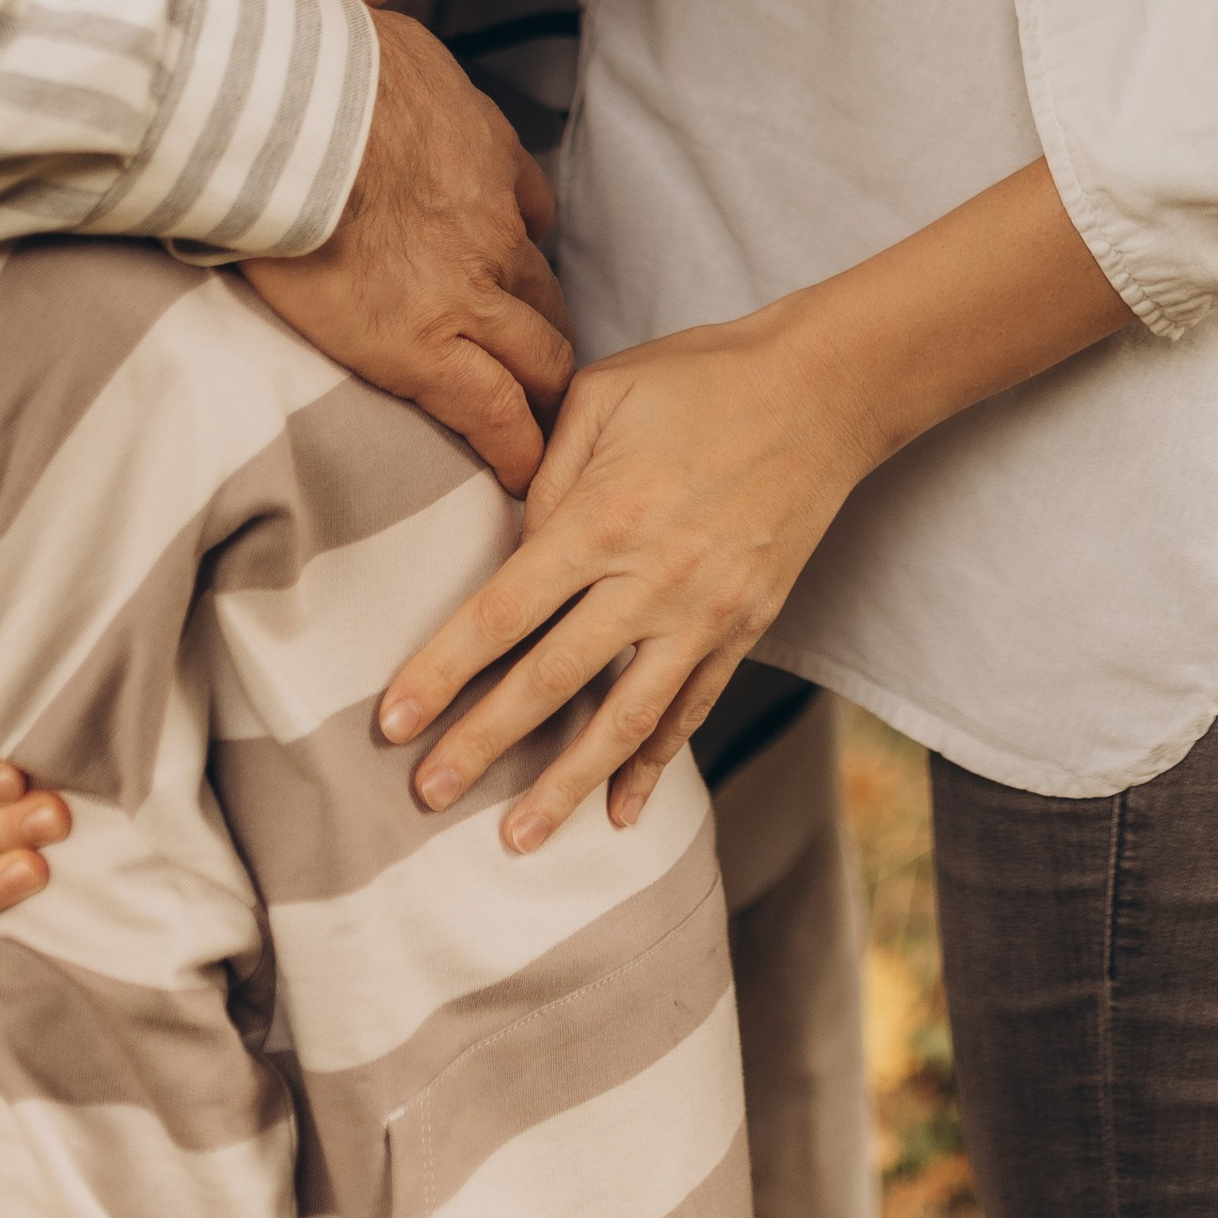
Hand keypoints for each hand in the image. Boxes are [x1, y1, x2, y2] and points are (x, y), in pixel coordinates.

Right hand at [246, 10, 571, 490]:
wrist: (293, 111)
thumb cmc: (325, 67)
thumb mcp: (398, 50)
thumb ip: (412, 81)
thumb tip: (391, 65)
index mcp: (484, 157)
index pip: (525, 214)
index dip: (520, 253)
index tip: (515, 278)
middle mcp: (494, 228)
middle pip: (544, 295)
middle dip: (551, 336)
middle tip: (551, 375)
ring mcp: (466, 291)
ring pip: (536, 355)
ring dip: (545, 393)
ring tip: (550, 435)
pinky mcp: (419, 346)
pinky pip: (489, 410)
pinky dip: (514, 446)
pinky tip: (523, 474)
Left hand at [377, 300, 883, 853]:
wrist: (824, 390)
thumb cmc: (700, 378)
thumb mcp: (603, 394)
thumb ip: (545, 472)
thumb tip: (512, 543)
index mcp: (604, 517)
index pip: (503, 612)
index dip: (442, 671)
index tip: (393, 723)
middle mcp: (652, 578)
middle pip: (552, 680)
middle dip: (483, 743)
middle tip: (426, 795)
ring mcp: (704, 613)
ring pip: (625, 719)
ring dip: (567, 784)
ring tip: (517, 839)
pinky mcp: (746, 627)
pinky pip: (692, 710)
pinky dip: (655, 765)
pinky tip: (621, 812)